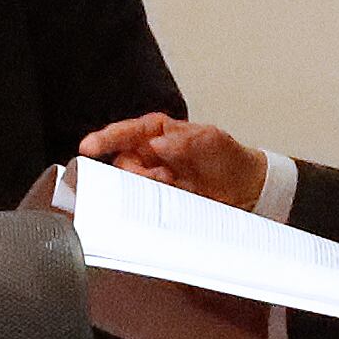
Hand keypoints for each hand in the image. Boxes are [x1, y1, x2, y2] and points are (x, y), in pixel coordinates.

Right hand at [79, 113, 267, 209]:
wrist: (249, 189)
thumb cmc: (230, 158)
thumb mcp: (213, 140)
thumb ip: (185, 140)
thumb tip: (157, 144)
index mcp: (160, 133)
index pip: (125, 133)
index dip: (105, 139)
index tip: (89, 148)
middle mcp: (152, 156)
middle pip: (122, 163)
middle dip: (132, 172)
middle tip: (156, 178)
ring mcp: (155, 179)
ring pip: (131, 185)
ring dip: (145, 189)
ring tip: (171, 187)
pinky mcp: (161, 201)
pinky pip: (144, 204)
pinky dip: (150, 205)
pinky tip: (167, 202)